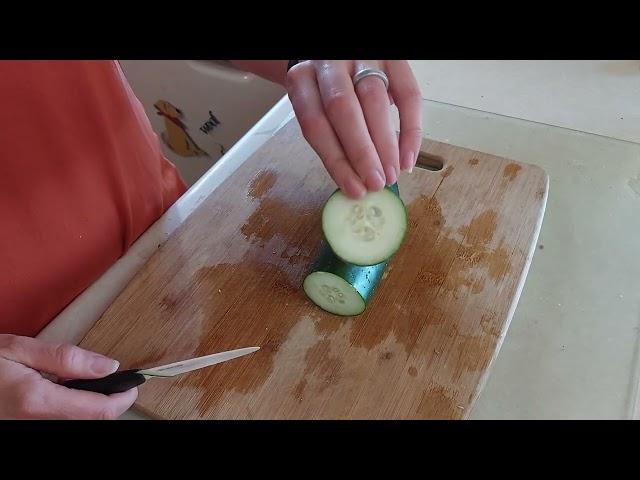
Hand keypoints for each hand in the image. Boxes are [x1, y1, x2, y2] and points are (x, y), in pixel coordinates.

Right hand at [0, 334, 136, 418]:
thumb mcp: (20, 349)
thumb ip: (66, 358)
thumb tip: (108, 365)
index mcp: (36, 401)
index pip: (98, 411)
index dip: (122, 399)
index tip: (134, 384)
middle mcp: (33, 423)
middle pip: (90, 420)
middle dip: (108, 402)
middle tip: (115, 381)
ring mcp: (27, 428)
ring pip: (75, 422)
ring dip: (90, 406)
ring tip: (90, 384)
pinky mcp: (24, 426)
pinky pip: (59, 420)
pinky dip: (72, 408)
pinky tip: (67, 393)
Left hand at [286, 60, 422, 198]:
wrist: (336, 60)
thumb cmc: (324, 93)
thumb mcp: (316, 110)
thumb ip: (331, 138)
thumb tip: (356, 181)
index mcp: (302, 79)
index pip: (315, 124)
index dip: (336, 161)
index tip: (353, 188)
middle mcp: (330, 63)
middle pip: (344, 109)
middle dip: (362, 152)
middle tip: (376, 182)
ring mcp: (363, 57)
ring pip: (375, 100)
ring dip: (386, 144)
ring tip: (391, 174)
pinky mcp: (393, 58)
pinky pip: (408, 93)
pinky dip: (411, 129)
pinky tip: (408, 157)